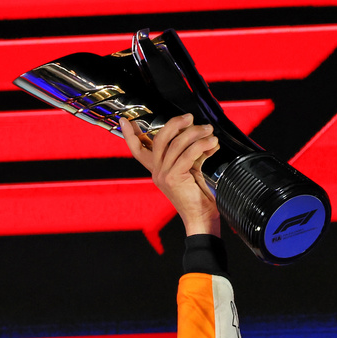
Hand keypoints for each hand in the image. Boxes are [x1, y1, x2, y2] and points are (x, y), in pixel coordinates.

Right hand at [124, 113, 220, 236]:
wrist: (202, 219)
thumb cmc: (199, 198)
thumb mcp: (191, 171)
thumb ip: (189, 154)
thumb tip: (199, 134)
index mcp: (157, 170)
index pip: (138, 150)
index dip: (130, 135)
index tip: (124, 121)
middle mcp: (157, 172)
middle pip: (160, 138)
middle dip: (175, 123)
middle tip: (190, 118)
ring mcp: (163, 175)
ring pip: (176, 143)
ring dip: (195, 133)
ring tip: (209, 131)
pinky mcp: (173, 178)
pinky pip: (188, 154)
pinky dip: (202, 145)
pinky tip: (212, 143)